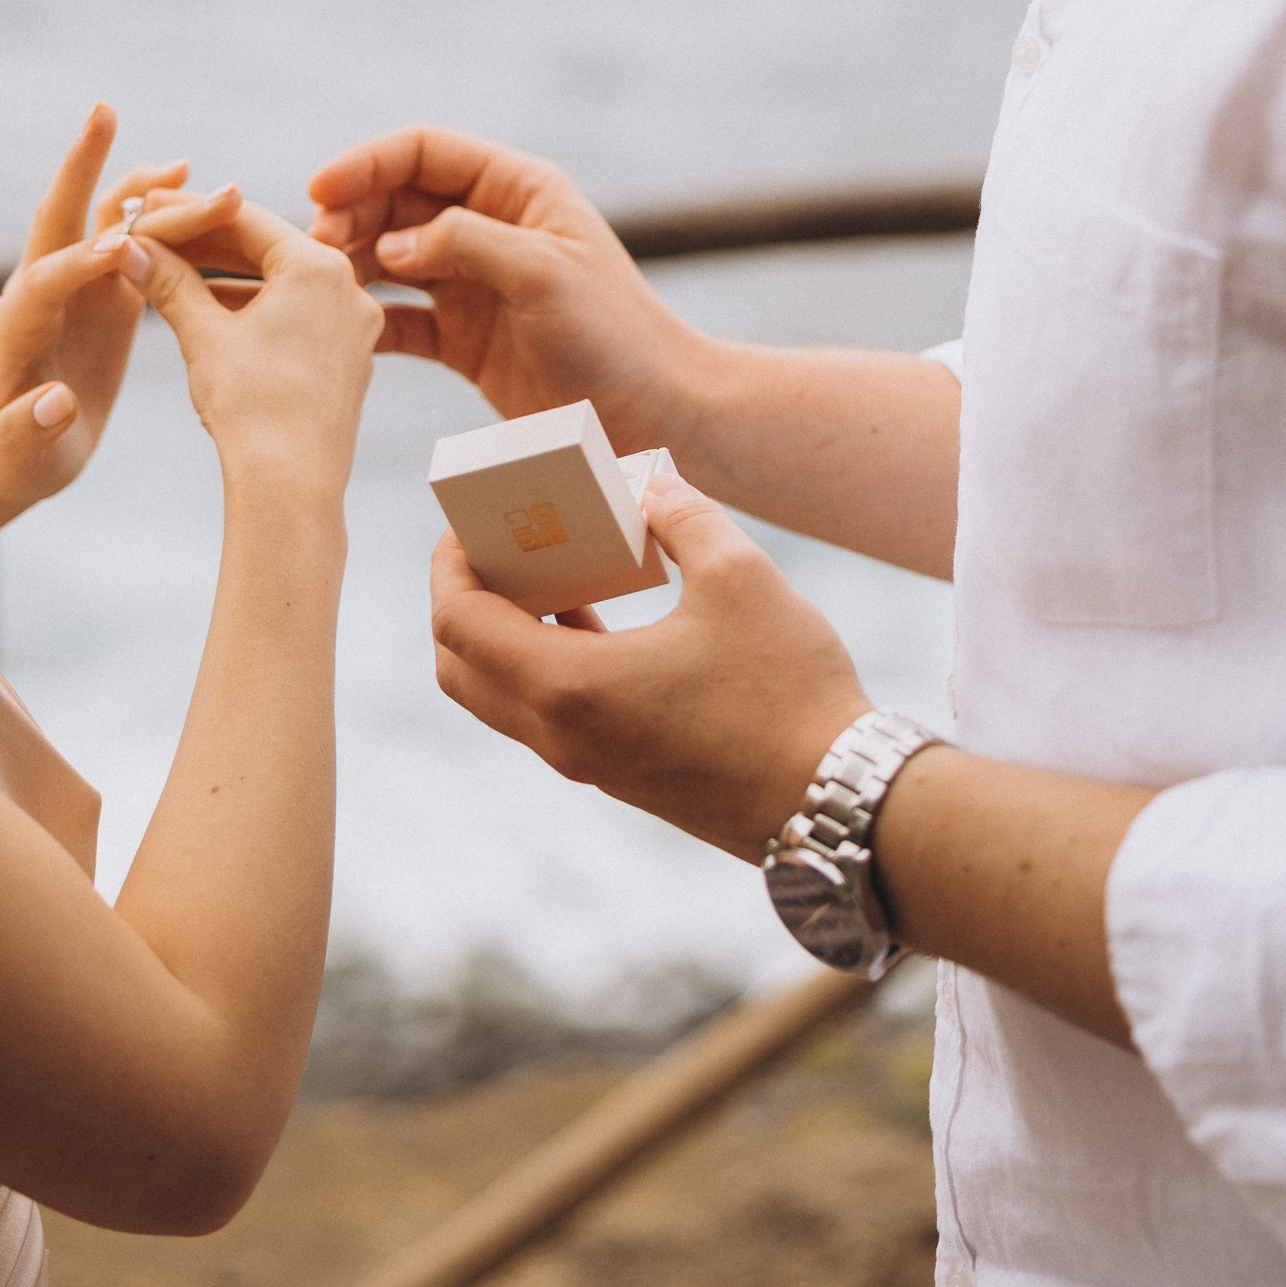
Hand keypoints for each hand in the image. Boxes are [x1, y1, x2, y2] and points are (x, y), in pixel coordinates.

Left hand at [0, 104, 243, 581]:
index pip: (42, 282)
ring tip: (185, 166)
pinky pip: (125, 234)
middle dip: (80, 167)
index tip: (118, 249)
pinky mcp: (98, 285)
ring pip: (97, 218)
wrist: (21, 451)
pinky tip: (190, 187)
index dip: (76, 263)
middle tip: (103, 114)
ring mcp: (68, 280)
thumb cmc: (18, 460)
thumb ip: (29, 429)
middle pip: (56, 219)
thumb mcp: (19, 458)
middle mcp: (36, 289)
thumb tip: (55, 402)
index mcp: (15, 331)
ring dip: (135, 186)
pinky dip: (152, 210)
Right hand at [132, 197, 382, 505]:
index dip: (188, 211)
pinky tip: (211, 315)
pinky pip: (297, 317)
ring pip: (280, 283)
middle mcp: (348, 288)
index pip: (245, 217)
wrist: (291, 488)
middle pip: (266, 247)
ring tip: (172, 271)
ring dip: (227, 277)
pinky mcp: (347, 359)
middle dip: (206, 243)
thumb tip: (128, 247)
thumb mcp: (202, 334)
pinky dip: (255, 310)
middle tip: (154, 235)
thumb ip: (168, 282)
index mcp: (319, 267)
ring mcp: (353, 326)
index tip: (149, 209)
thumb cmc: (252, 408)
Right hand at [309, 126, 692, 454]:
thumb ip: (464, 243)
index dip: (365, 163)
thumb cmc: (616, 336)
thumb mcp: (544, 273)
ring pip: (390, 257)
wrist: (656, 417)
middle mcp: (490, 227)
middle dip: (350, 216)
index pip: (423, 151)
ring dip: (350, 266)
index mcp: (516, 190)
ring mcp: (473, 283)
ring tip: (317, 291)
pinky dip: (368, 320)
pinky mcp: (463, 339)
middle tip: (314, 251)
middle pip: (396, 201)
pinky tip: (339, 333)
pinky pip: (400, 318)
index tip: (318, 191)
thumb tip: (389, 245)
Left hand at [429, 463, 866, 861]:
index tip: (464, 524)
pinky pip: (548, 716)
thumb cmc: (788, 691)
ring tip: (545, 571)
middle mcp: (561, 737)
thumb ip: (682, 514)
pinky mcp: (621, 777)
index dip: (447, 566)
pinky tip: (594, 618)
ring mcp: (589, 765)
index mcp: (568, 688)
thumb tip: (649, 482)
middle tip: (491, 548)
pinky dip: (543, 663)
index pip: (458, 624)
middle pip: (460, 669)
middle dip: (460, 602)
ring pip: (501, 698)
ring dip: (503, 634)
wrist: (838, 804)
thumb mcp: (740, 575)